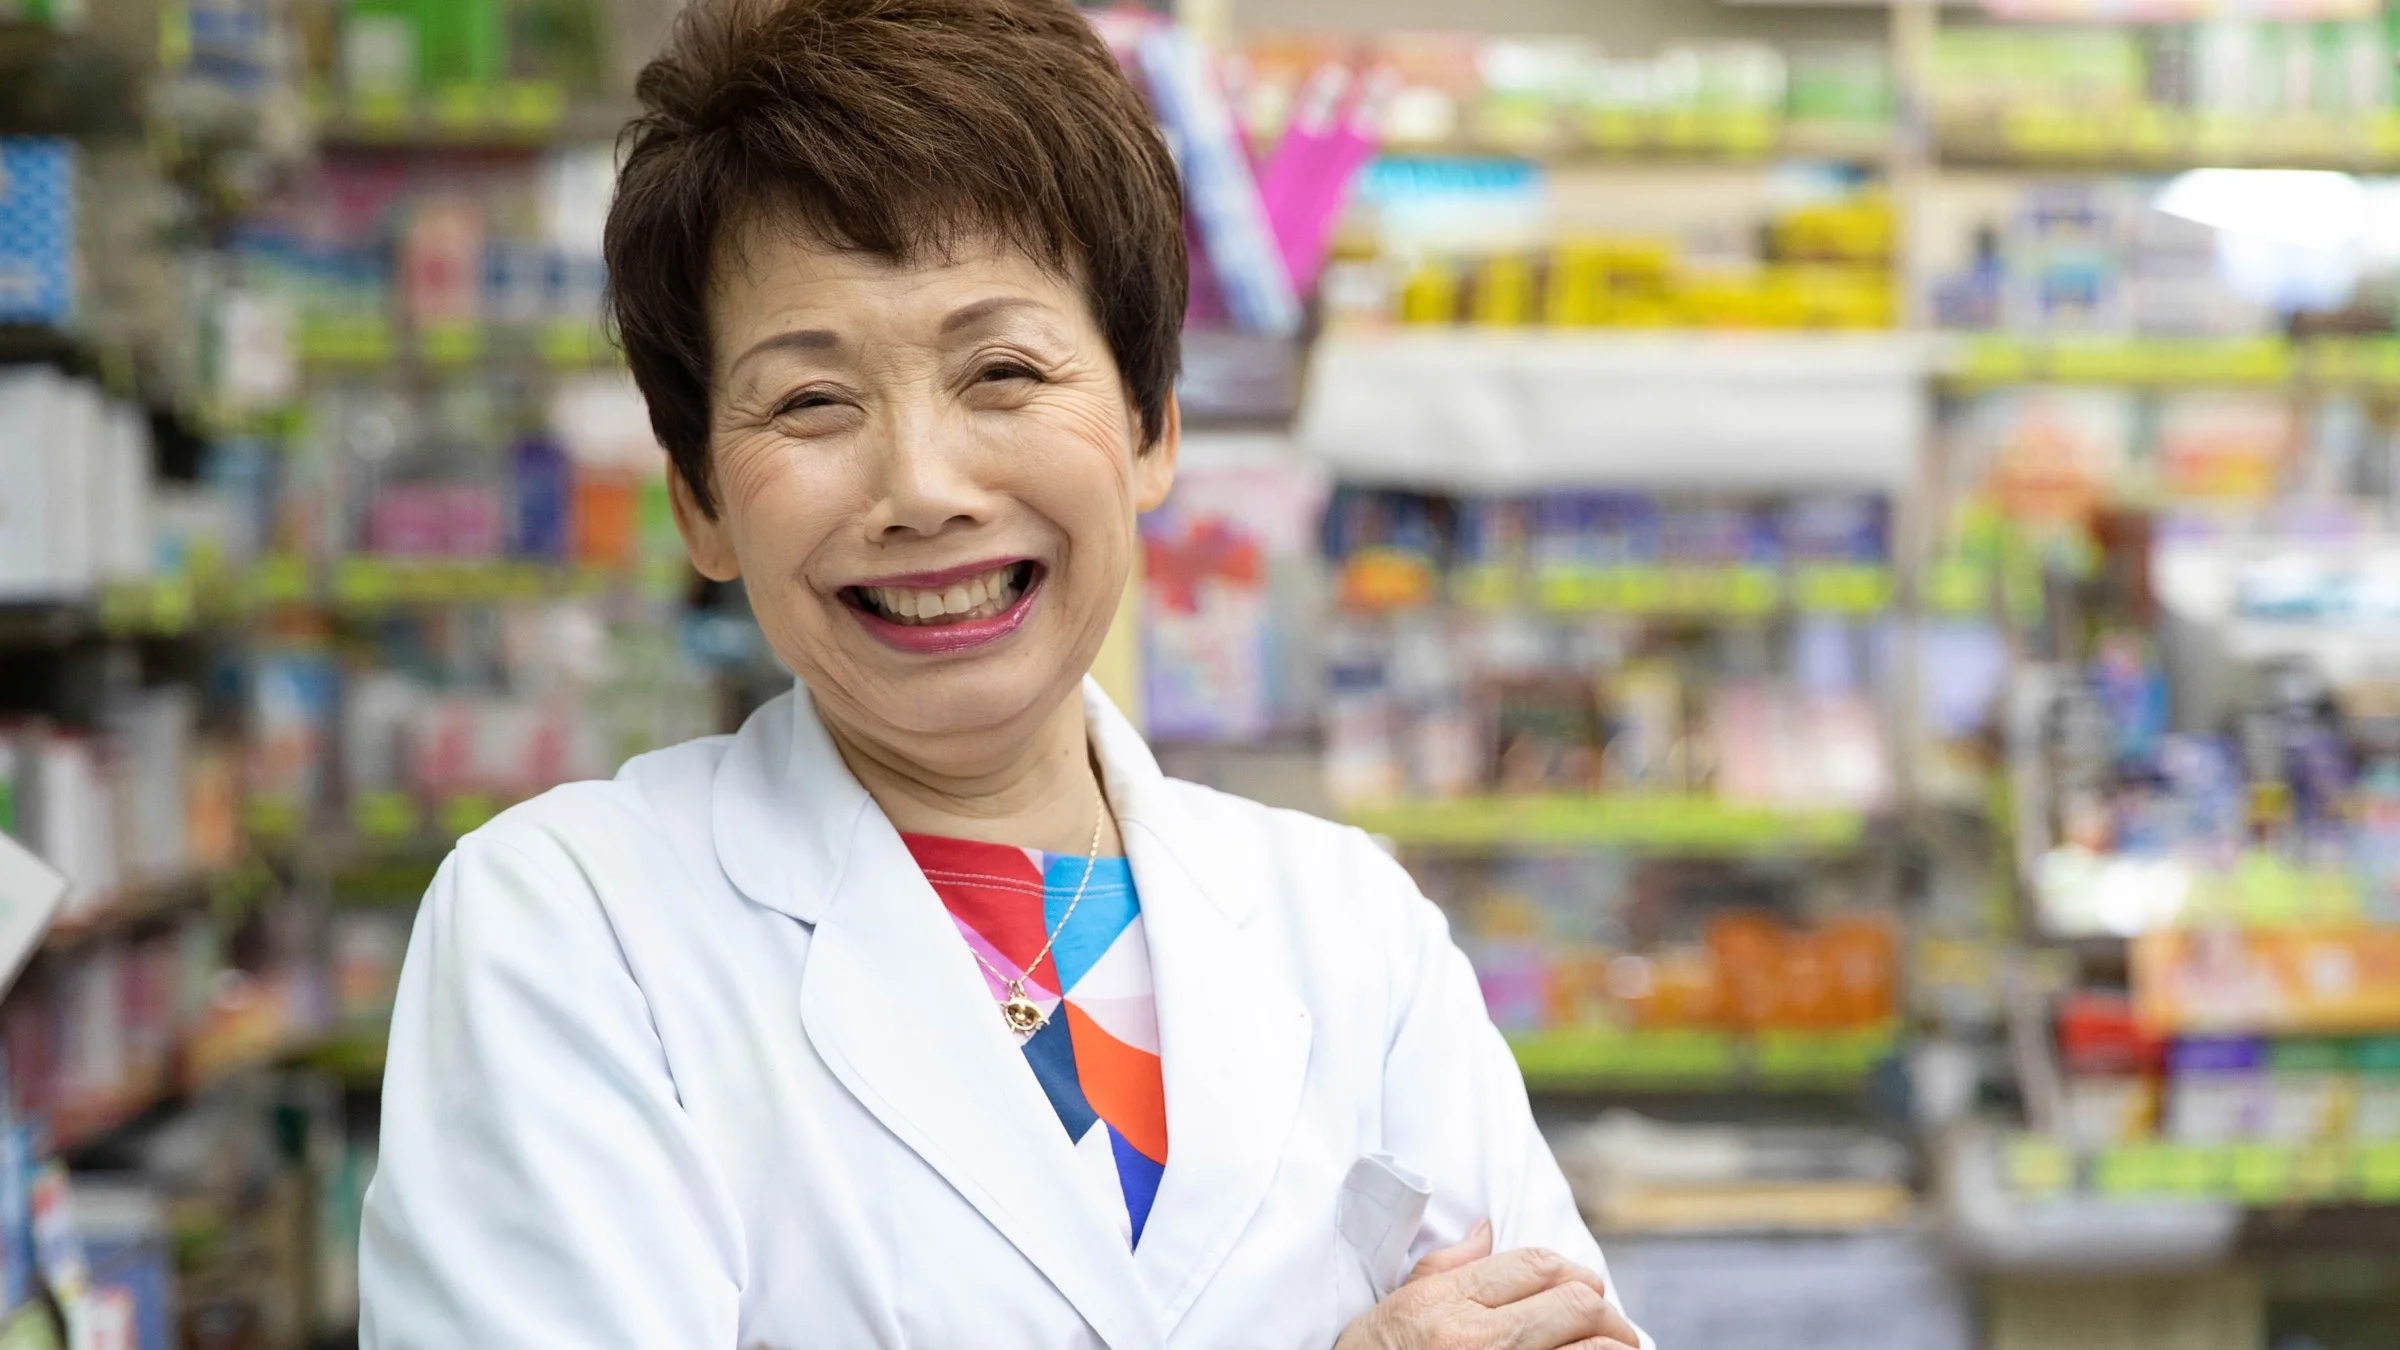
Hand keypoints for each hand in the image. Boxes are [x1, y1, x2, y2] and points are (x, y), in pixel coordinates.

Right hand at [1333, 1219, 1640, 1349]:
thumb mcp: (1395, 1309)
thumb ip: (1446, 1268)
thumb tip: (1485, 1230)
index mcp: (1446, 1305)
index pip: (1537, 1265)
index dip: (1569, 1270)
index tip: (1579, 1286)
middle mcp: (1478, 1342)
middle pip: (1578, 1303)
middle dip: (1602, 1310)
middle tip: (1607, 1323)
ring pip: (1594, 1348)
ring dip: (1613, 1345)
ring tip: (1613, 1348)